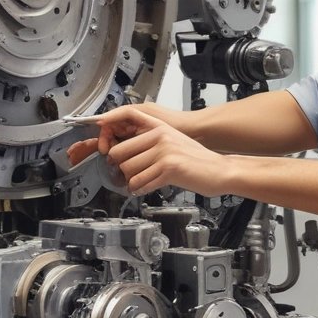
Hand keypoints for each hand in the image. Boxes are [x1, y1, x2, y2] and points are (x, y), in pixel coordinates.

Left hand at [67, 106, 229, 196]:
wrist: (220, 171)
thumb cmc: (196, 160)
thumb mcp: (172, 142)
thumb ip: (150, 143)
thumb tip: (124, 153)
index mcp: (158, 128)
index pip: (124, 129)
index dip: (109, 137)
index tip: (98, 138)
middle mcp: (159, 137)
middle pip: (120, 153)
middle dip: (120, 167)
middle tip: (126, 174)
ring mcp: (164, 152)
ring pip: (129, 170)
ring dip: (131, 181)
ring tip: (140, 183)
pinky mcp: (169, 168)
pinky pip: (141, 182)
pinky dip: (140, 189)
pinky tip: (145, 189)